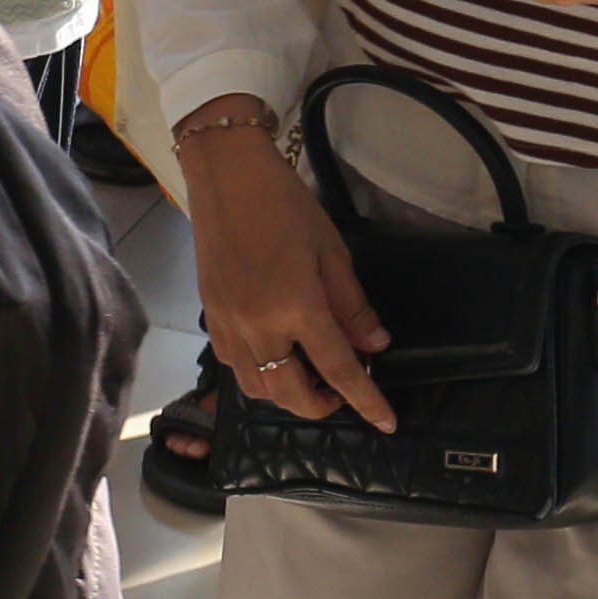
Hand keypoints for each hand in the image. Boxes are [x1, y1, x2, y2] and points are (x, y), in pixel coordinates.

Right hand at [177, 103, 395, 433]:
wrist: (227, 177)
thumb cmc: (285, 205)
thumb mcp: (332, 252)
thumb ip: (352, 305)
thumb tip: (374, 346)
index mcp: (297, 307)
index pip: (339, 369)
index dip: (367, 400)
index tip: (387, 422)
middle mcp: (259, 326)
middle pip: (291, 394)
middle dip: (322, 405)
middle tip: (343, 391)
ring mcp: (229, 324)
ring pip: (258, 388)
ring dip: (287, 394)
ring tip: (309, 374)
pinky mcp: (210, 317)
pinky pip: (234, 366)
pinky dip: (259, 375)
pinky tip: (275, 355)